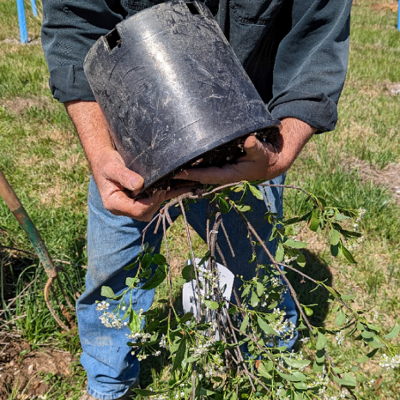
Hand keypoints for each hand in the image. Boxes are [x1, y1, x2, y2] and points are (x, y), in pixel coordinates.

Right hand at [65, 100, 192, 221]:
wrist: (105, 159)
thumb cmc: (106, 162)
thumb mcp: (112, 167)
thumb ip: (124, 176)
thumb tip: (138, 185)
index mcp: (114, 203)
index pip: (137, 210)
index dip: (150, 201)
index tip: (157, 188)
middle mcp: (123, 207)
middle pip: (145, 213)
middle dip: (156, 201)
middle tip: (163, 186)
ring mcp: (131, 204)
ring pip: (151, 209)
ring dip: (162, 198)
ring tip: (170, 185)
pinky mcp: (139, 199)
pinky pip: (155, 201)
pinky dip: (168, 195)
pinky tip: (182, 188)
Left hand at [174, 118, 315, 184]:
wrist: (271, 161)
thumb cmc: (266, 157)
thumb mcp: (263, 152)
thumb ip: (255, 147)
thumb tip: (248, 142)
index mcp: (229, 174)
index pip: (207, 175)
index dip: (192, 174)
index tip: (176, 171)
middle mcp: (221, 173)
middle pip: (198, 176)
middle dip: (182, 175)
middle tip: (163, 169)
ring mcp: (220, 169)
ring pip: (199, 171)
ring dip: (184, 170)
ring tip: (166, 165)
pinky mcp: (220, 164)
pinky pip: (204, 165)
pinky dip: (193, 163)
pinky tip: (181, 158)